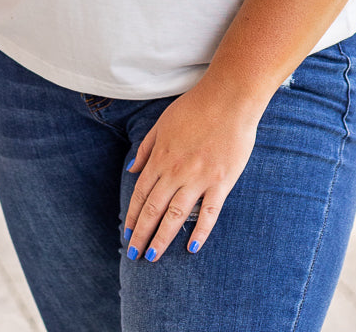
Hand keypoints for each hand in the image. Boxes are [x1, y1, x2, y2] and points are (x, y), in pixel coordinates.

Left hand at [123, 82, 258, 261]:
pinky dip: (200, 231)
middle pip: (154, 210)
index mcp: (161, 157)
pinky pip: (209, 213)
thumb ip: (146, 148)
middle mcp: (176, 171)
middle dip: (141, 235)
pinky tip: (192, 248)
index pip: (141, 194)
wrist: (229, 97)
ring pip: (176, 216)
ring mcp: (199, 178)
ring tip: (153, 258)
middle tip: (133, 256)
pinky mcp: (221, 181)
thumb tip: (131, 169)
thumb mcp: (162, 123)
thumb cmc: (196, 106)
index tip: (126, 235)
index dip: (132, 217)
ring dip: (162, 239)